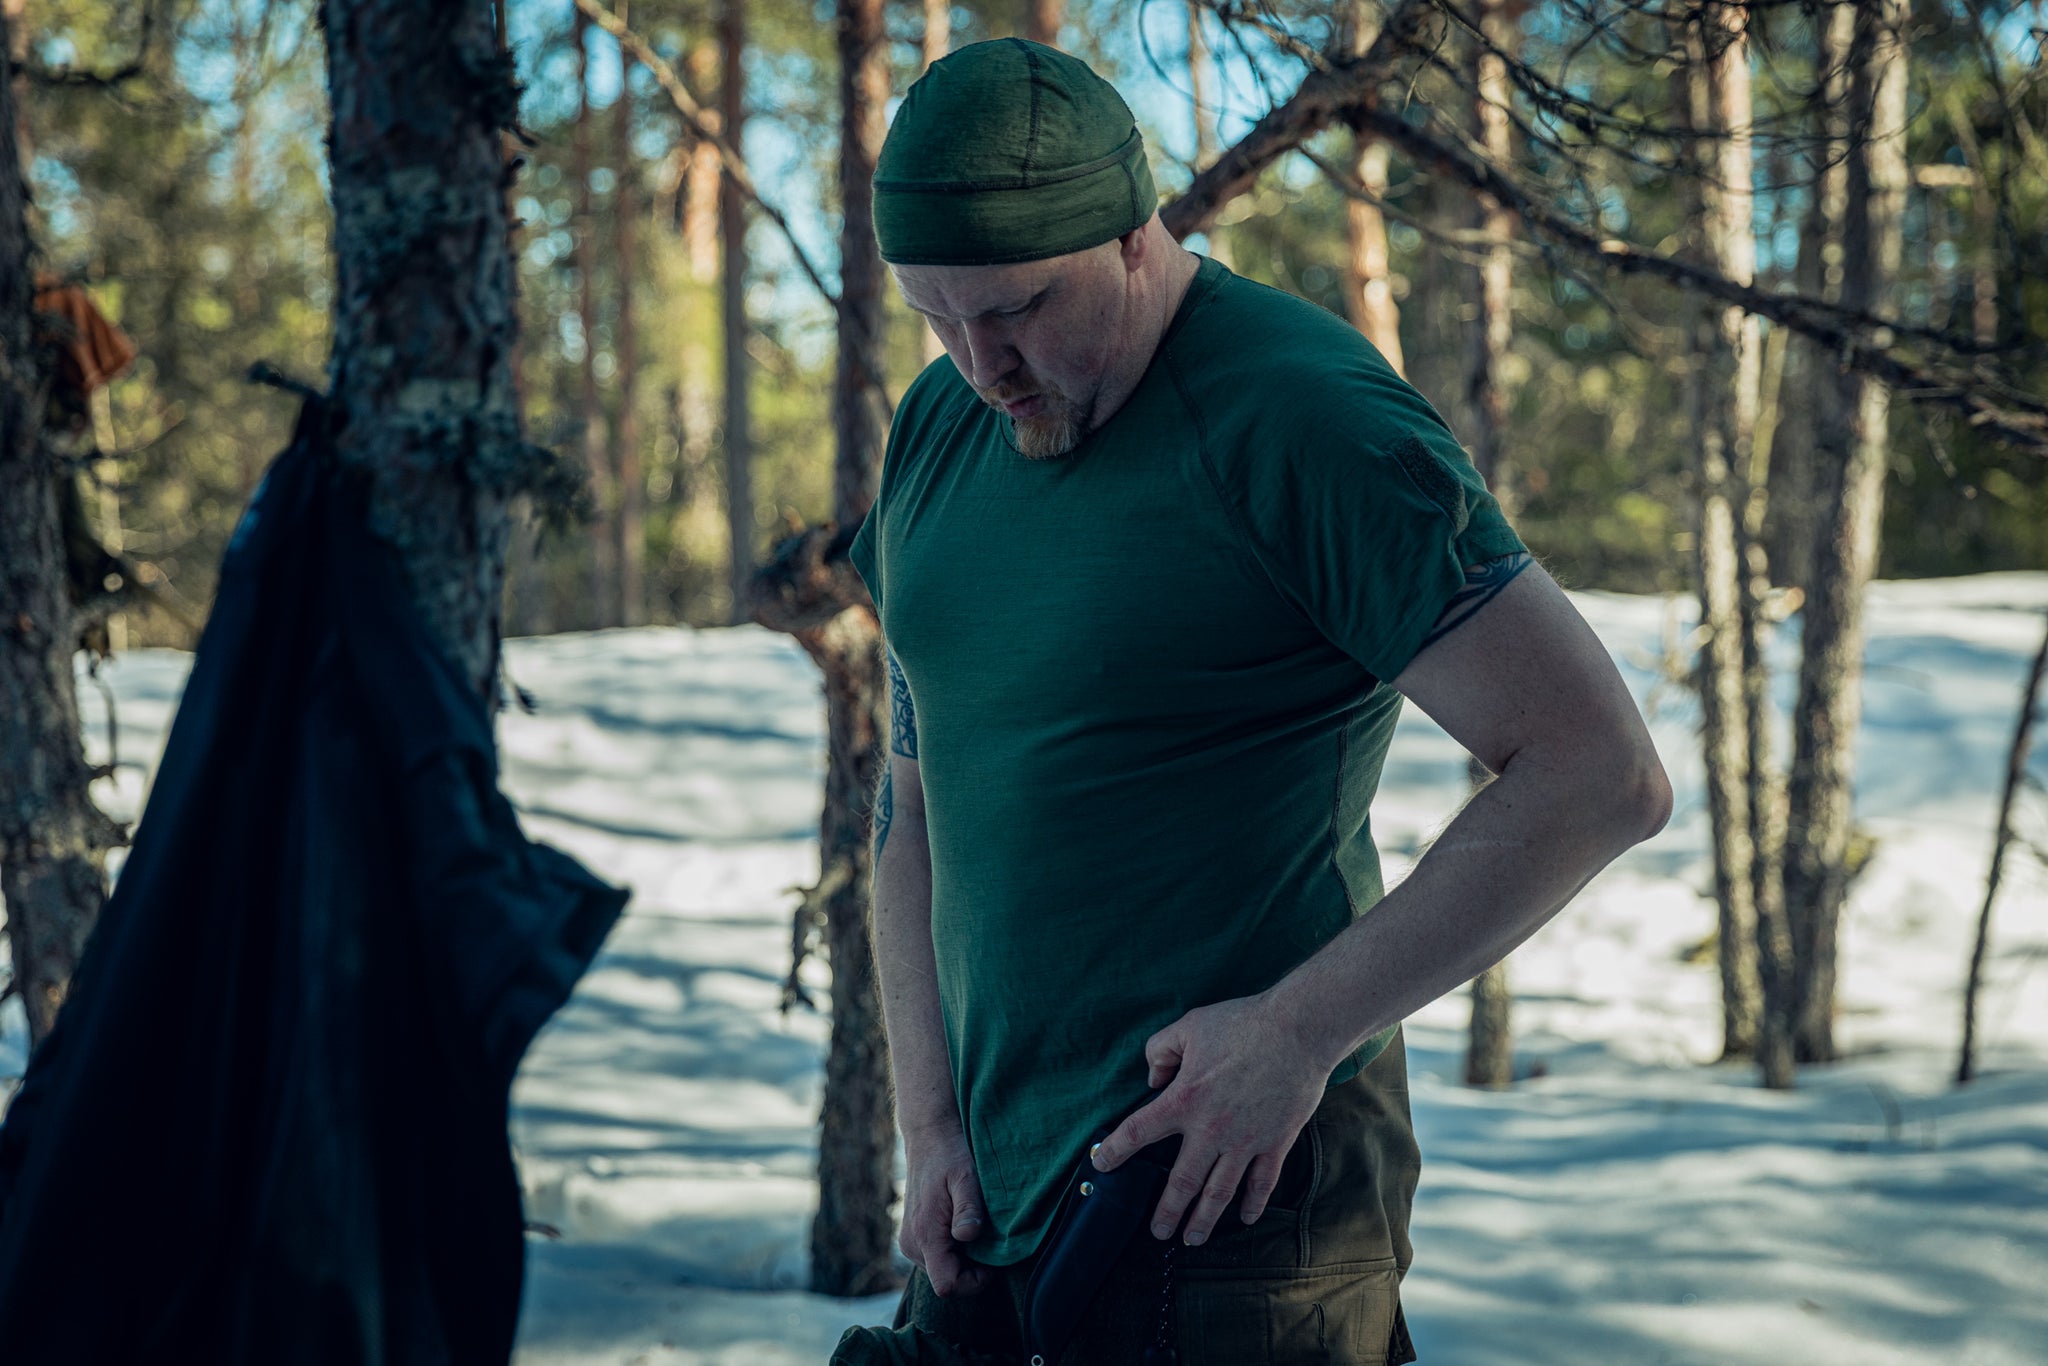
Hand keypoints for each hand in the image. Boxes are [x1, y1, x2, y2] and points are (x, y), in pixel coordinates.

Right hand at [900, 1125, 992, 1296]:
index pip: (947, 1285)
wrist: (928, 1136)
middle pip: (946, 1281)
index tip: (993, 1262)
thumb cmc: (950, 1155)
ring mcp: (910, 1242)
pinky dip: (954, 1251)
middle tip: (988, 1239)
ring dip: (963, 1260)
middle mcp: (912, 1245)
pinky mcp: (913, 1237)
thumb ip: (968, 1208)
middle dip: (971, 1270)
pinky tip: (963, 1226)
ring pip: (941, 1271)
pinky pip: (936, 1259)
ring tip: (976, 1228)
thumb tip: (968, 1235)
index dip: (974, 1282)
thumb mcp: (966, 1177)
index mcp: (925, 1235)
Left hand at [1089, 992, 1327, 1247]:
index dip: (1114, 1150)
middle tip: (1158, 1233)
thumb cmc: (1242, 1024)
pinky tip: (1246, 1218)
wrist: (1299, 1030)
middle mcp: (1212, 1129)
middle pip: (1182, 1181)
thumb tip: (1153, 1079)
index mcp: (1185, 1099)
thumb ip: (1160, 1051)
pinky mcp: (1276, 1142)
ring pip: (1220, 1192)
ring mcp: (1246, 1140)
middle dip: (1167, 1211)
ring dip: (1205, 1219)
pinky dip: (1254, 1202)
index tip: (1100, 1165)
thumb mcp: (1188, 1026)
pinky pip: (1263, 1182)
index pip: (1138, 1132)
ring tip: (1193, 1238)